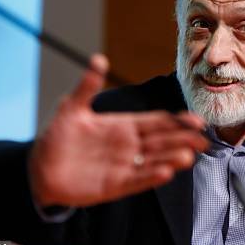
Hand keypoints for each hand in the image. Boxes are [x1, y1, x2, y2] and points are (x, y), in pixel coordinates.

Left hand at [29, 54, 208, 206]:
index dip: (177, 121)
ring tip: (188, 157)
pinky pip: (136, 181)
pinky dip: (150, 177)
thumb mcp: (72, 108)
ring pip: (154, 161)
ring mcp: (123, 166)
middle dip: (183, 140)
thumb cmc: (58, 136)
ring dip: (171, 159)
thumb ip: (87, 86)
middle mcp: (129, 146)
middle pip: (162, 142)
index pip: (157, 122)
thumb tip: (98, 59)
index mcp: (124, 126)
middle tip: (204, 139)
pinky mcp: (114, 186)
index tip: (196, 120)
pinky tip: (166, 173)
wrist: (40, 168)